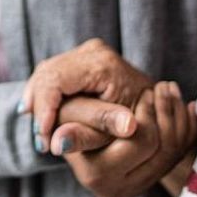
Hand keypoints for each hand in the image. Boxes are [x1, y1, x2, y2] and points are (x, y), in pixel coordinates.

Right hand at [21, 39, 152, 154]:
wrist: (158, 103)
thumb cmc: (140, 120)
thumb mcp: (115, 130)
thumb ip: (87, 134)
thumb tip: (57, 145)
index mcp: (102, 64)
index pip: (55, 81)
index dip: (43, 110)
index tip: (42, 139)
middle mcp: (93, 51)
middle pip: (47, 74)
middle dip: (38, 107)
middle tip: (40, 140)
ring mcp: (88, 51)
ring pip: (46, 72)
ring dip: (38, 101)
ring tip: (40, 131)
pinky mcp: (83, 58)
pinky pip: (53, 72)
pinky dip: (45, 94)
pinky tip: (41, 114)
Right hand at [57, 82, 196, 196]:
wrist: (77, 126)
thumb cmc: (70, 111)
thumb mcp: (77, 111)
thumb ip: (89, 120)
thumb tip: (88, 137)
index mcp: (96, 174)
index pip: (140, 140)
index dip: (147, 112)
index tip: (148, 93)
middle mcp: (116, 189)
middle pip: (160, 145)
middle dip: (162, 109)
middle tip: (157, 87)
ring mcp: (135, 187)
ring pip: (175, 148)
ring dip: (175, 113)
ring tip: (166, 90)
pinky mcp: (150, 181)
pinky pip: (182, 152)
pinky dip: (184, 125)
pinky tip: (177, 106)